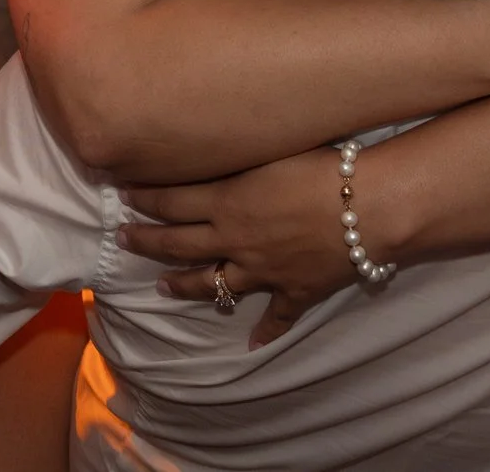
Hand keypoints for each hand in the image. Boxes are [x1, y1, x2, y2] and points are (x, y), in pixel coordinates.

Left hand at [120, 148, 351, 347]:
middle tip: (122, 240)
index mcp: (227, 203)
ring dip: (185, 286)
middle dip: (146, 242)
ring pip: (213, 284)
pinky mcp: (295, 290)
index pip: (171, 201)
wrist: (367, 207)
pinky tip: (252, 343)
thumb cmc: (321, 166)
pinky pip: (277, 316)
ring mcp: (263, 271)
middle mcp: (236, 240)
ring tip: (162, 287)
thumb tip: (208, 145)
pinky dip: (265, 331)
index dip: (144, 198)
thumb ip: (234, 158)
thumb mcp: (268, 151)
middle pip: (179, 244)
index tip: (122, 194)